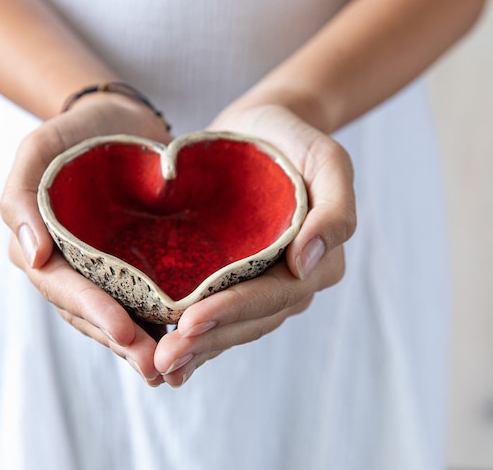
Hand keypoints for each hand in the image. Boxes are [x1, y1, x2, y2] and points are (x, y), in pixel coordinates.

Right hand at [0, 95, 172, 385]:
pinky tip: (182, 346)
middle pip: (88, 314)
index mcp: (39, 246)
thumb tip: (31, 258)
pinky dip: (155, 325)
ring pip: (114, 316)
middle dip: (120, 342)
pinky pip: (139, 301)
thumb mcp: (40, 148)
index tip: (125, 332)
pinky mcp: (130, 267)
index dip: (92, 311)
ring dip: (138, 346)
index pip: (62, 287)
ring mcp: (98, 270)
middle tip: (155, 367)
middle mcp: (66, 266)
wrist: (118, 121)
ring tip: (170, 370)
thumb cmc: (76, 131)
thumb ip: (22, 197)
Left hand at [153, 104, 356, 386]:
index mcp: (319, 262)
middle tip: (164, 359)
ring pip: (232, 328)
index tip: (191, 321)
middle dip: (207, 341)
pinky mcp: (234, 281)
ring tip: (158, 366)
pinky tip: (163, 357)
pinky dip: (194, 339)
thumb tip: (308, 261)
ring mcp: (262, 285)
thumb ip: (334, 209)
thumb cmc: (295, 140)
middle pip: (250, 321)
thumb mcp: (327, 159)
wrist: (263, 128)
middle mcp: (293, 282)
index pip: (274, 295)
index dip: (233, 311)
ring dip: (197, 349)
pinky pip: (218, 316)